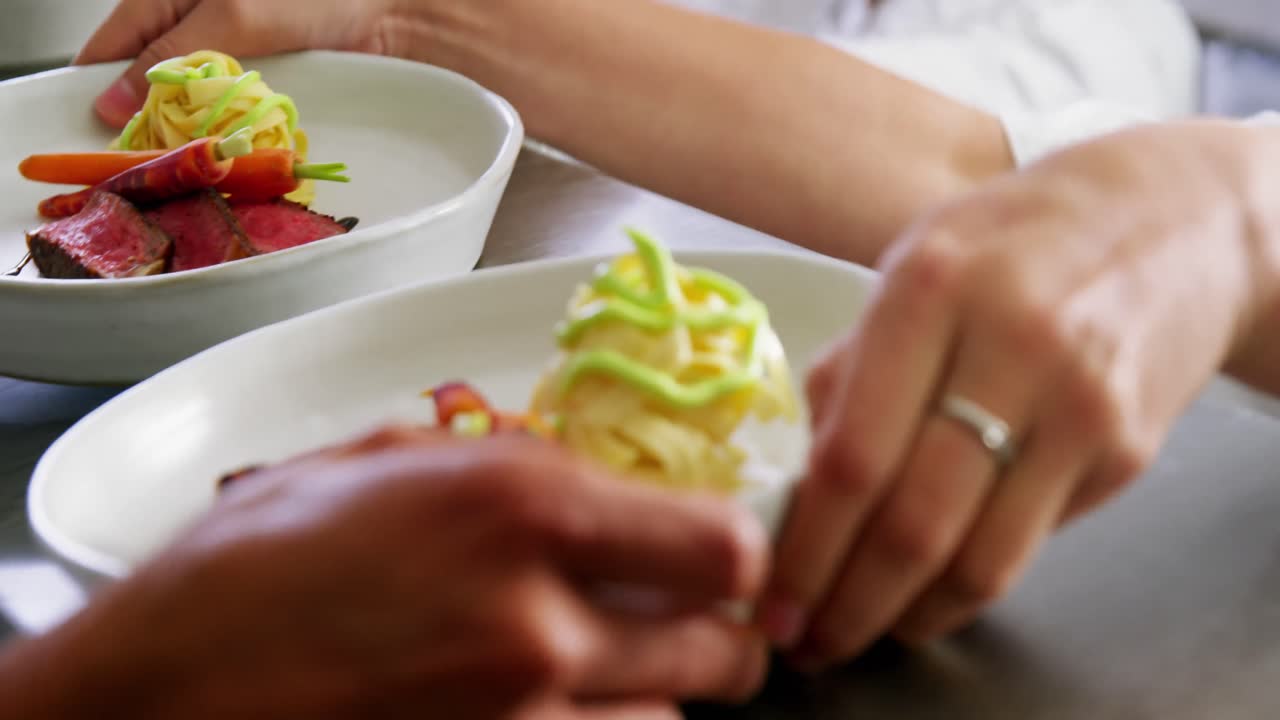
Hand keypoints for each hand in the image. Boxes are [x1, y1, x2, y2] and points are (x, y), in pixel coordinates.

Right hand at [14, 427, 767, 718]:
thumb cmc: (249, 567)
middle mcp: (539, 619)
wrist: (155, 690)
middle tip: (687, 624)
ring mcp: (520, 719)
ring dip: (656, 696)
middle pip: (724, 649)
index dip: (736, 555)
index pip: (724, 544)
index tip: (718, 557)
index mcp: (520, 506)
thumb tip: (578, 465)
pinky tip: (551, 712)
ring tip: (600, 673)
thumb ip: (502, 460)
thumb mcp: (379, 464)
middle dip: (718, 637)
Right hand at [75, 0, 406, 127]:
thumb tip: (113, 95)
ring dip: (178, 121)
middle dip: (137, 106)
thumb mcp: (233, 17)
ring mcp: (228, 44)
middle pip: (146, 68)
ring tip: (167, 151)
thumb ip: (172, 54)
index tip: (79, 118)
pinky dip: (214, 123)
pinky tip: (209, 144)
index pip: (117, 34)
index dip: (96, 76)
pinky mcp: (257, 70)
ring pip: (183, 91)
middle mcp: (197, 14)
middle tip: (128, 147)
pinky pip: (221, 101)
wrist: (388, 15)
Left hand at [757, 121, 1275, 668]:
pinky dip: (969, 582)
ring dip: (908, 615)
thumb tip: (799, 486)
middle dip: (848, 604)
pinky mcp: (1126, 450)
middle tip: (810, 640)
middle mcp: (1011, 347)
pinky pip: (1029, 543)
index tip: (771, 598)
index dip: (806, 547)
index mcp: (931, 290)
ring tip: (863, 629)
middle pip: (914, 523)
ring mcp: (1080, 405)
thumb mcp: (914, 264)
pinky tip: (931, 586)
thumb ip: (853, 368)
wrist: (1173, 219)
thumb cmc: (1016, 241)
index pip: (853, 455)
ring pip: (981, 559)